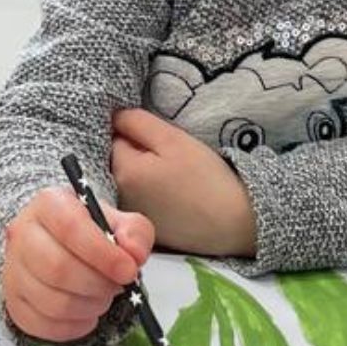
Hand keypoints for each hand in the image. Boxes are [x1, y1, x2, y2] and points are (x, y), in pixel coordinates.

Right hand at [0, 187, 153, 341]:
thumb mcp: (119, 221)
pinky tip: (87, 313)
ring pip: (51, 302)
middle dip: (98, 285)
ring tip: (102, 297)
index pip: (70, 228)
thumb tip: (133, 254)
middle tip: (117, 287)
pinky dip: (73, 326)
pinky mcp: (13, 301)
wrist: (58, 243)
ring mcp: (13, 270)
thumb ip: (134, 232)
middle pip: (57, 269)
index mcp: (49, 204)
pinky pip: (42, 325)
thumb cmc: (90, 231)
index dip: (103, 254)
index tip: (129, 271)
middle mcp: (22, 234)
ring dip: (88, 307)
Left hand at [111, 107, 257, 256]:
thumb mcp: (172, 139)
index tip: (160, 140)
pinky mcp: (143, 229)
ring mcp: (130, 216)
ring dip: (142, 175)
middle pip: (118, 160)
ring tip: (173, 179)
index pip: (114, 137)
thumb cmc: (205, 177)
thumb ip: (137, 122)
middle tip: (170, 159)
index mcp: (122, 170)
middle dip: (136, 154)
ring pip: (128, 180)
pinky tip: (173, 197)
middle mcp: (117, 196)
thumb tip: (112, 116)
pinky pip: (138, 201)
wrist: (233, 224)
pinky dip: (150, 195)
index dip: (137, 133)